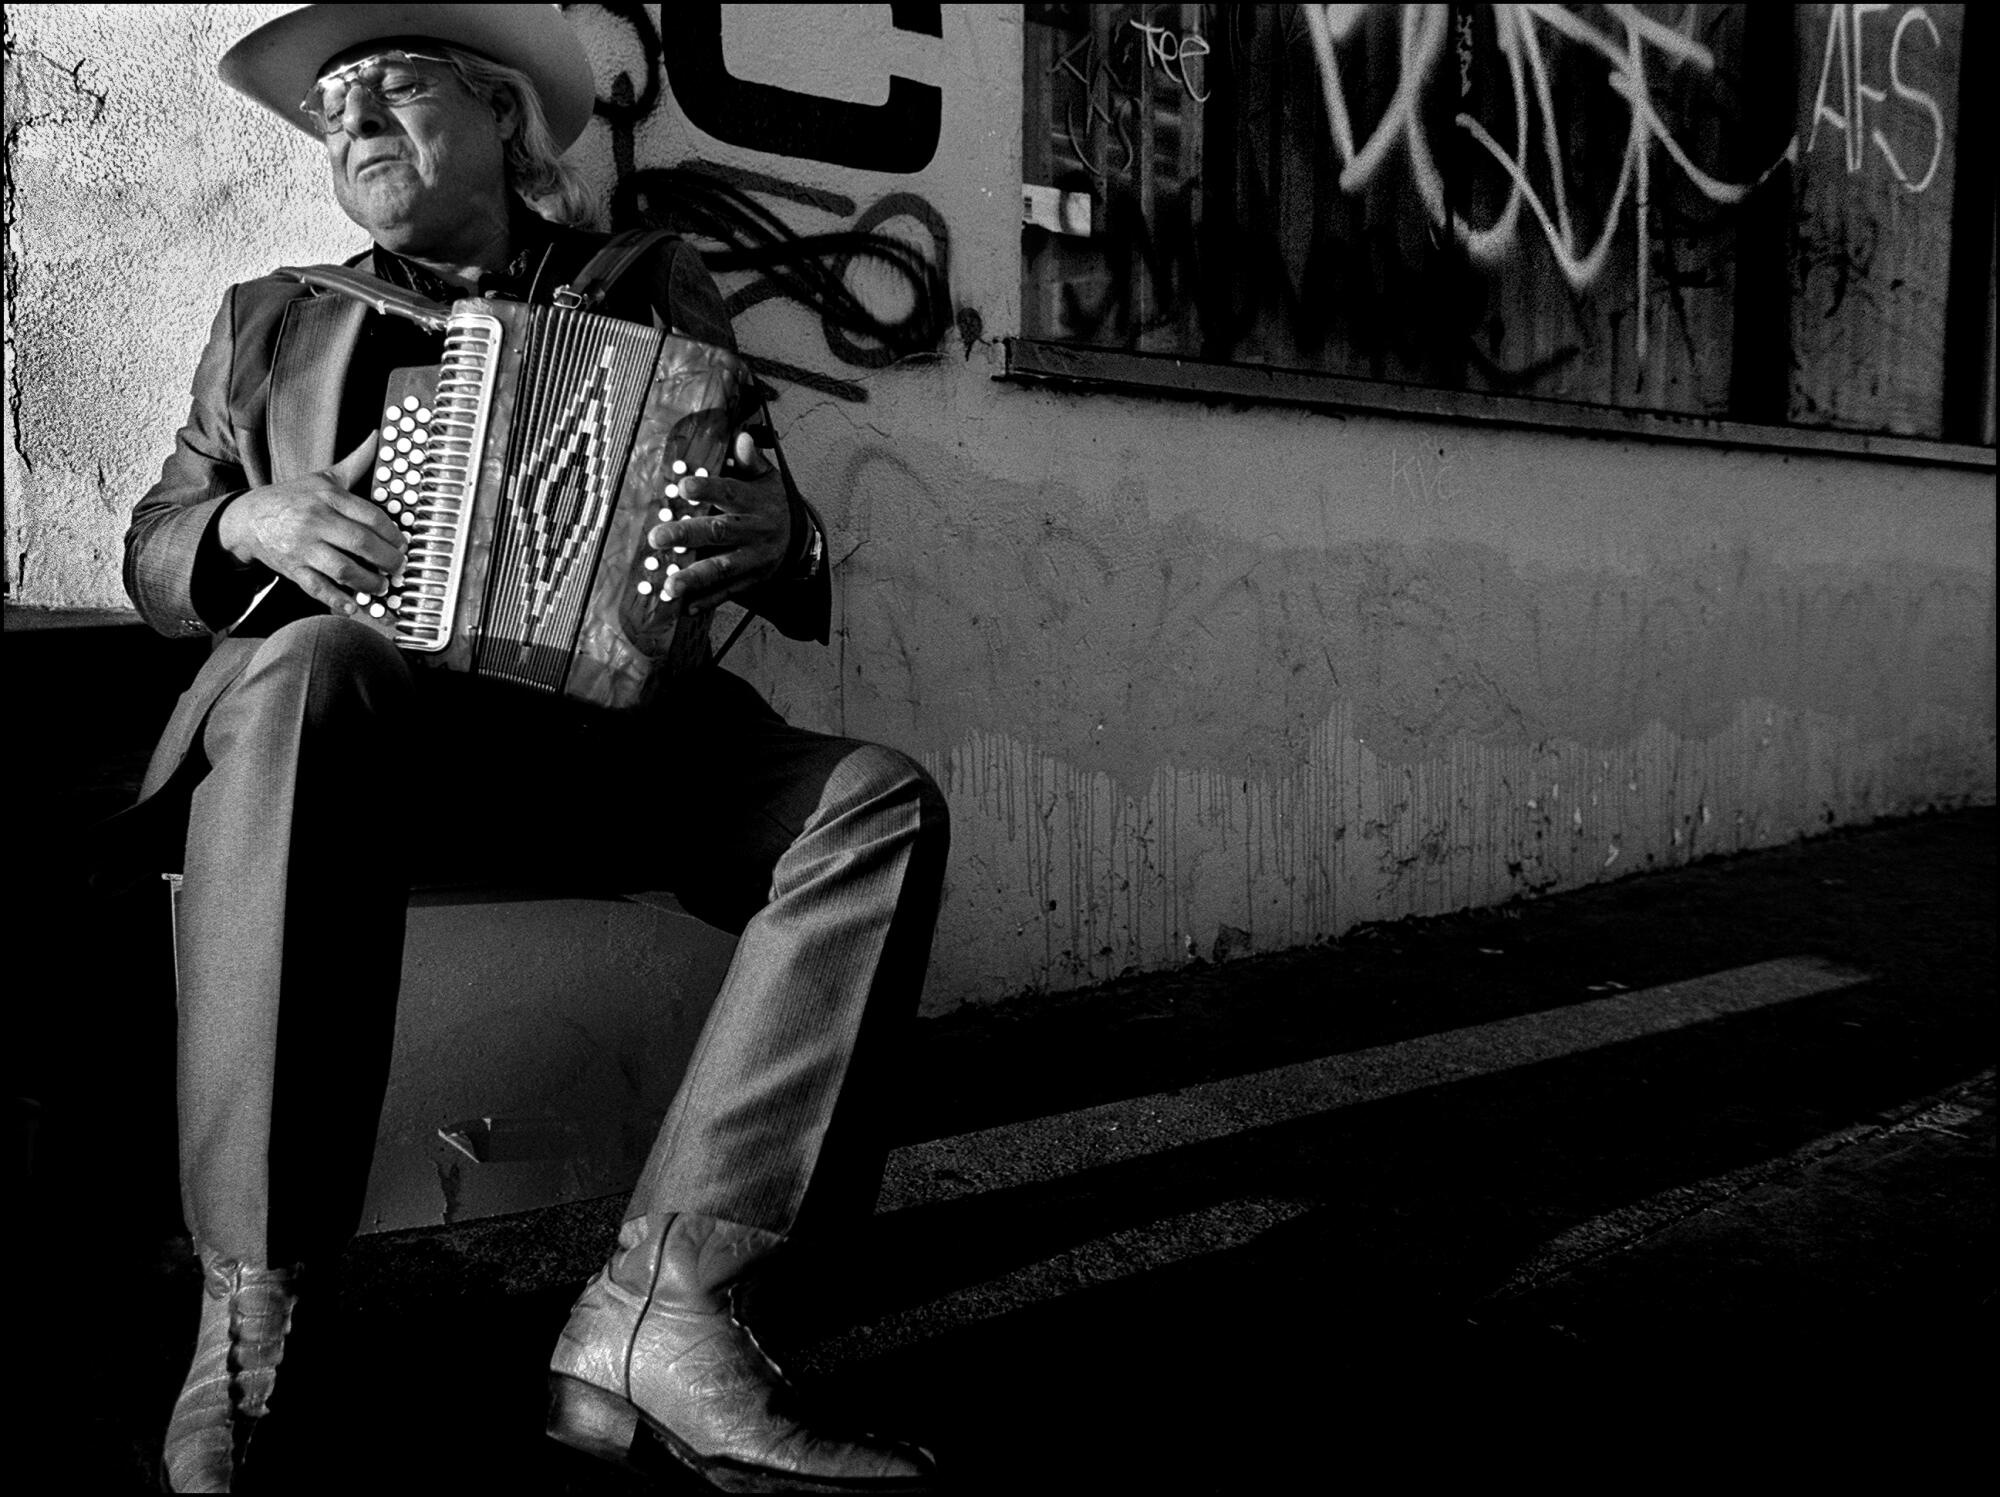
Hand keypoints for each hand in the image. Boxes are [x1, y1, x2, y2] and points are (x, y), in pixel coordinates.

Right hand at [216, 433, 405, 615]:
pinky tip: (354, 606)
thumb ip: (355, 462)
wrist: (248, 517)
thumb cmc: (293, 497)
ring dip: (368, 582)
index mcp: (327, 497)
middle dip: (387, 560)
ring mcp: (303, 546)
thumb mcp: (323, 477)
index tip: (403, 544)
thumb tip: (378, 437)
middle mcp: (315, 521)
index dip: (392, 533)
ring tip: (382, 587)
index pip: (370, 515)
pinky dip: (337, 599)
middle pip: (360, 543)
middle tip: (398, 568)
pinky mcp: (292, 568)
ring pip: (342, 568)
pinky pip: (317, 587)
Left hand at [647, 430, 789, 612]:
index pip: (730, 493)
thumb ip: (750, 461)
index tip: (683, 486)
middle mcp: (754, 531)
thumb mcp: (769, 479)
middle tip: (656, 537)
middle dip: (687, 535)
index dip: (708, 488)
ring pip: (723, 568)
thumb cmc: (773, 503)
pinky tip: (686, 606)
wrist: (802, 540)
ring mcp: (753, 559)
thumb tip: (741, 437)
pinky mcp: (752, 580)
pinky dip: (708, 601)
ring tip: (670, 584)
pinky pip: (729, 592)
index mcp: (755, 503)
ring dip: (695, 577)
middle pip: (720, 532)